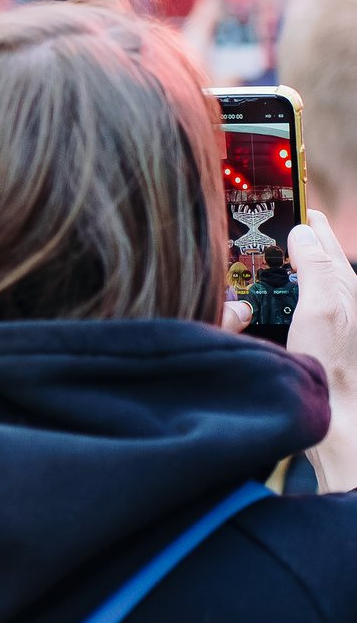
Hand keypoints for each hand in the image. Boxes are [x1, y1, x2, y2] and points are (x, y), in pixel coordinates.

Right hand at [289, 213, 356, 492]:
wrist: (340, 420)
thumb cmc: (332, 370)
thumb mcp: (320, 310)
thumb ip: (315, 269)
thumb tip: (303, 232)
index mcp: (346, 289)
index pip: (326, 241)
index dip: (309, 219)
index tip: (290, 202)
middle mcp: (345, 303)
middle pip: (322, 260)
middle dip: (304, 239)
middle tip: (280, 223)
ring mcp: (335, 323)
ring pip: (315, 282)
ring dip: (297, 266)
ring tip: (277, 254)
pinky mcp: (324, 342)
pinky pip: (307, 305)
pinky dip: (292, 293)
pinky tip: (279, 300)